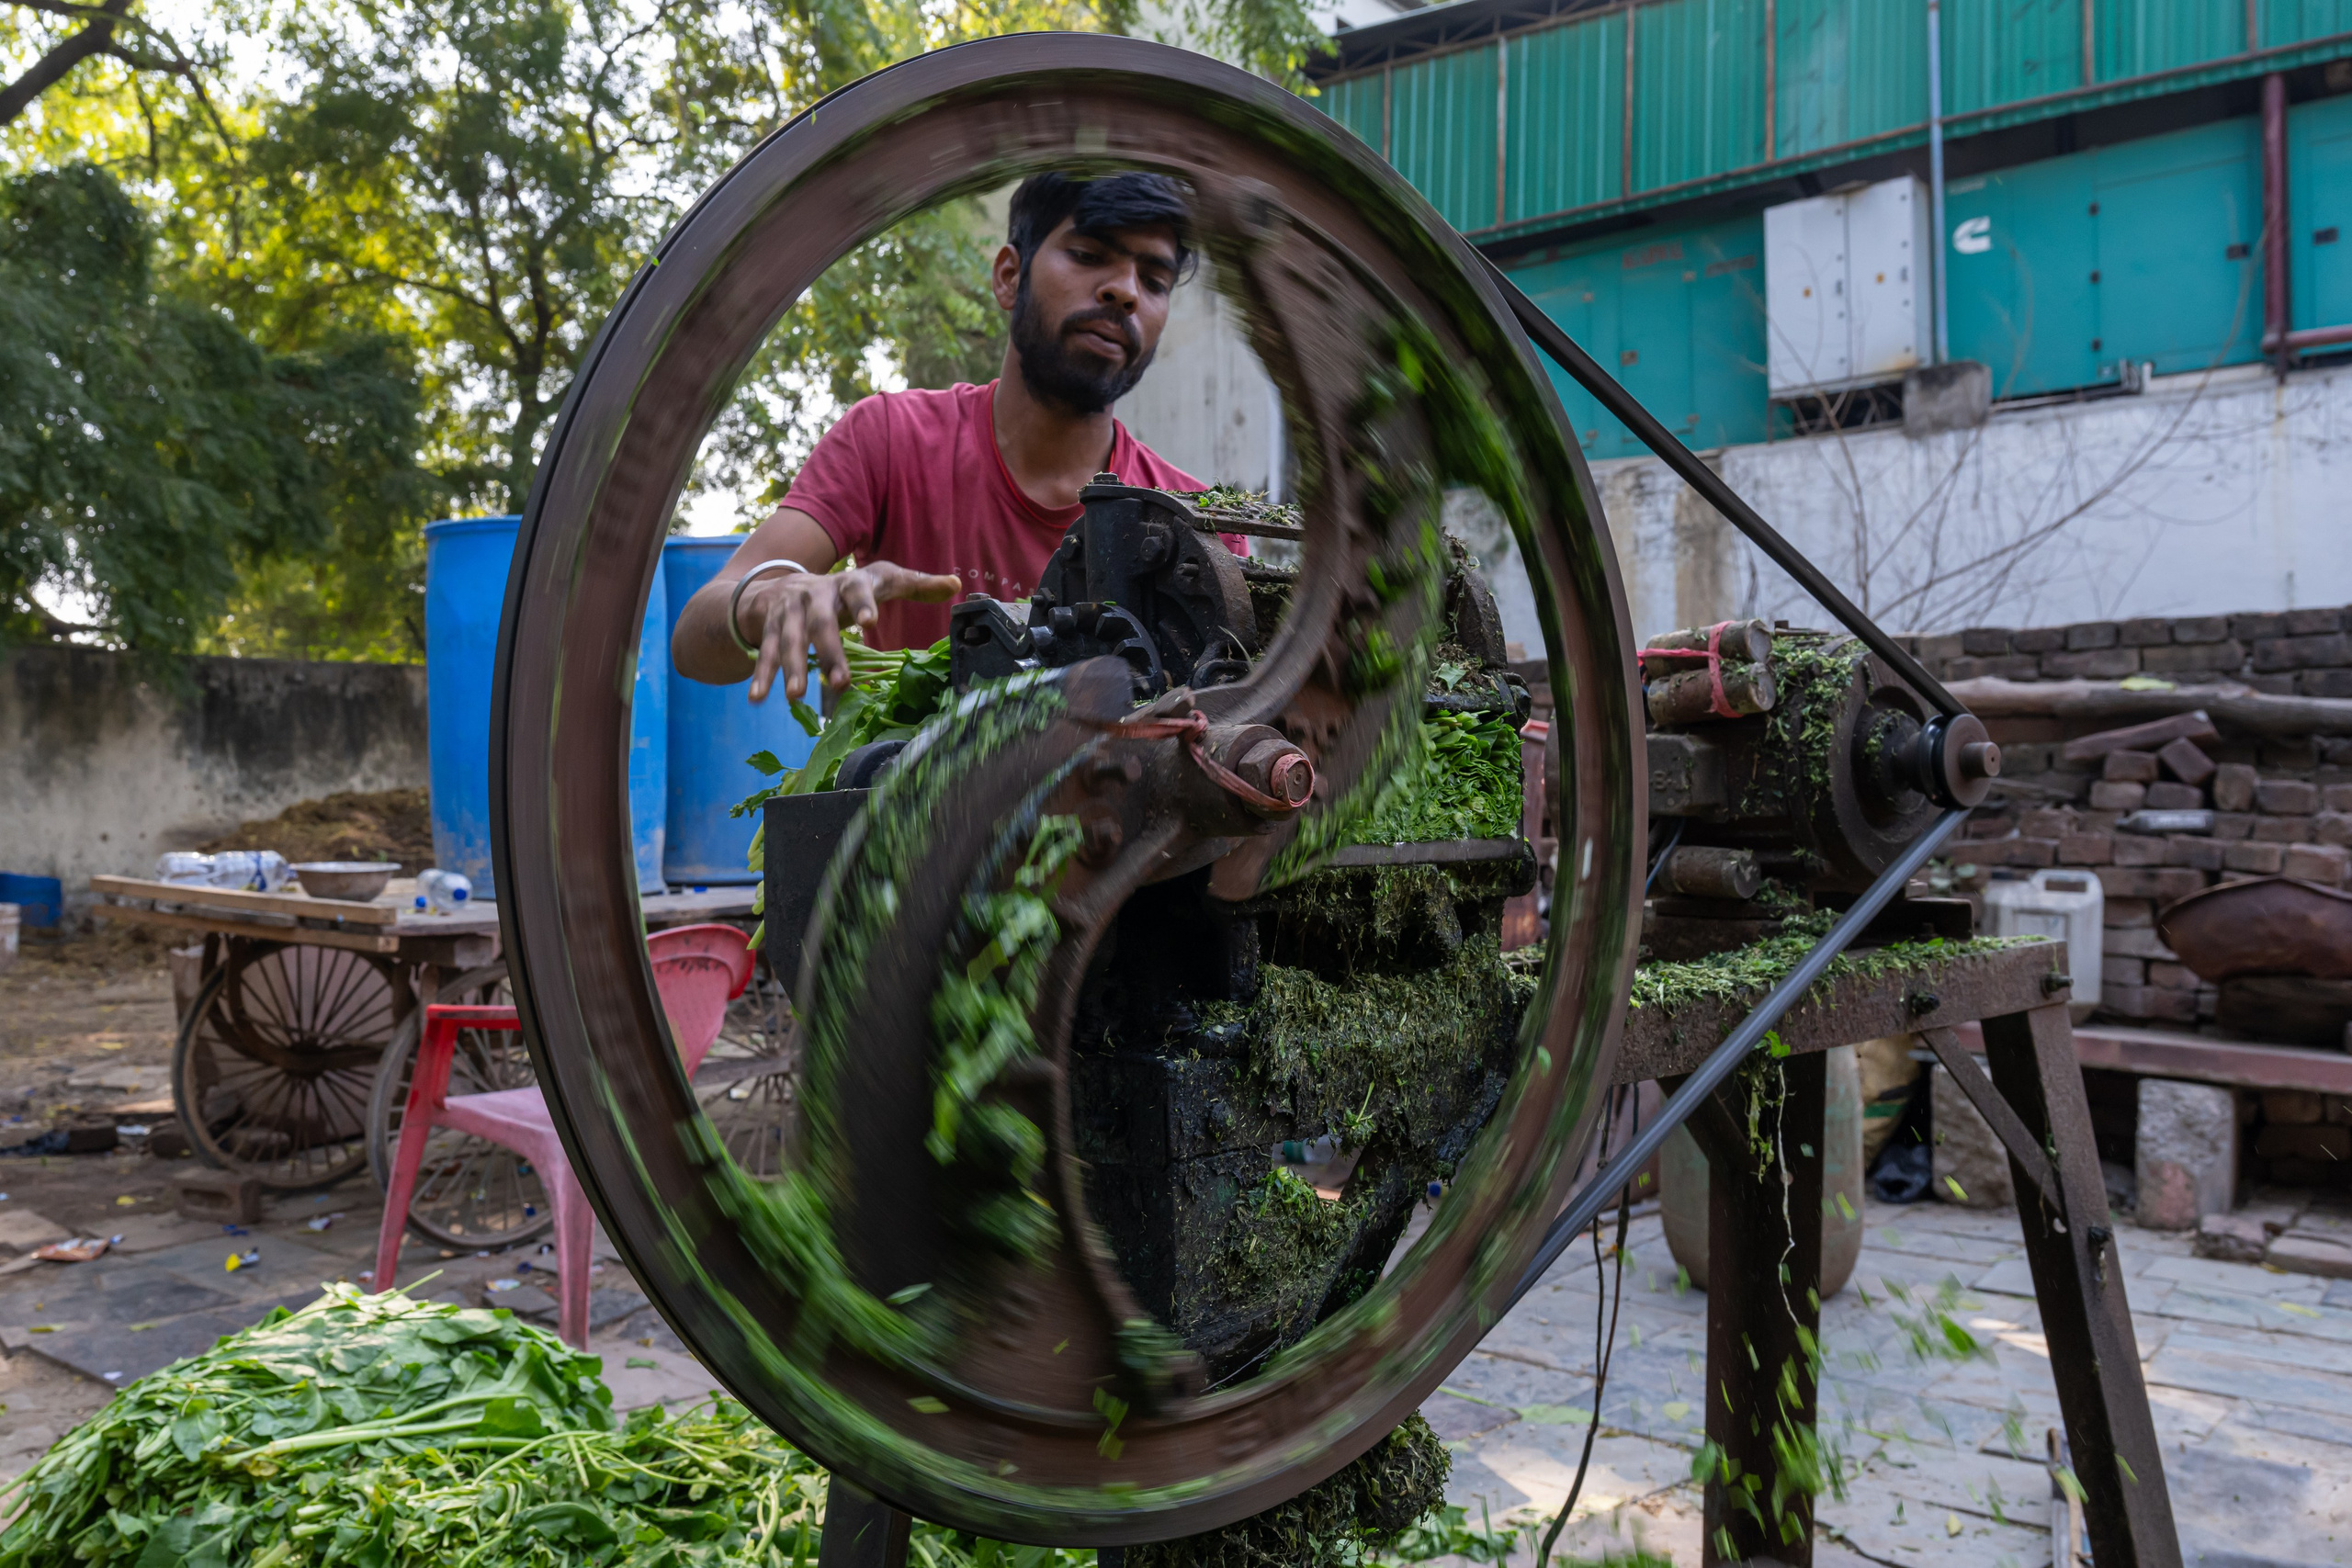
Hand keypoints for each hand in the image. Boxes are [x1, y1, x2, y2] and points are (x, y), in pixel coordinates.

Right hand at [739, 561, 962, 702]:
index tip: (872, 622)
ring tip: (795, 698)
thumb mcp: (876, 581)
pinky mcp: (769, 627)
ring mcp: (789, 610)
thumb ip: (914, 584)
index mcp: (847, 582)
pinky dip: (762, 676)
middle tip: (839, 683)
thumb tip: (957, 584)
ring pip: (790, 640)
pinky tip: (758, 699)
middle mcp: (815, 594)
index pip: (858, 589)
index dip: (864, 603)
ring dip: (792, 669)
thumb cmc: (843, 592)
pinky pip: (765, 653)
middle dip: (828, 652)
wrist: (779, 583)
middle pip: (821, 622)